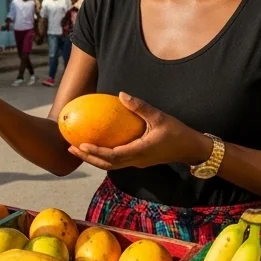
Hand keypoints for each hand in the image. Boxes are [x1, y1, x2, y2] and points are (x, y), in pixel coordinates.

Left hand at [68, 93, 210, 171]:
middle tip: (70, 148)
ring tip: (77, 149)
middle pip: (106, 164)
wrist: (190, 149)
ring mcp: (137, 163)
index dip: (96, 152)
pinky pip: (117, 161)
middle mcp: (136, 160)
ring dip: (93, 159)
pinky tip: (96, 146)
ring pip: (111, 165)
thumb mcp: (159, 117)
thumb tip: (122, 94)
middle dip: (87, 158)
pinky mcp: (138, 160)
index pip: (113, 156)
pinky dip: (103, 156)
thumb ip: (140, 107)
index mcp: (140, 151)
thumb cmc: (176, 132)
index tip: (81, 145)